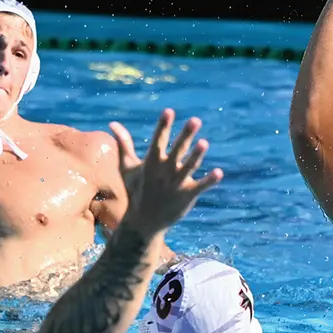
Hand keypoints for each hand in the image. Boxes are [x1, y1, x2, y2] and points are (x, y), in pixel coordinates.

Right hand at [109, 109, 222, 236]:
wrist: (143, 222)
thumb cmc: (135, 190)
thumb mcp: (127, 167)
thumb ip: (124, 144)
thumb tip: (113, 123)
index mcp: (151, 162)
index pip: (158, 140)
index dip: (163, 126)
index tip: (168, 111)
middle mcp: (165, 171)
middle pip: (177, 150)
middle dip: (185, 135)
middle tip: (195, 120)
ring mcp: (176, 183)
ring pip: (189, 167)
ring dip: (196, 155)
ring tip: (204, 143)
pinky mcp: (187, 195)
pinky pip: (200, 186)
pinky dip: (209, 181)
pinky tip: (219, 173)